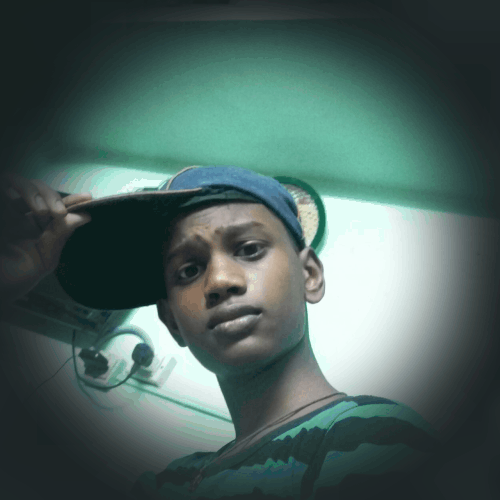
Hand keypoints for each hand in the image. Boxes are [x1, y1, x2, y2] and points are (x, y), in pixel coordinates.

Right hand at [0, 174, 91, 304]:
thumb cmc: (14, 279)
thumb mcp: (44, 258)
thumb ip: (60, 235)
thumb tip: (83, 217)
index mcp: (37, 227)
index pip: (57, 207)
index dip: (72, 200)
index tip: (87, 199)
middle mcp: (21, 215)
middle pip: (40, 190)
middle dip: (52, 196)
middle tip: (59, 212)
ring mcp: (6, 211)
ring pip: (21, 183)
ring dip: (35, 192)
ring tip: (42, 211)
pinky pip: (4, 186)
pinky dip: (20, 191)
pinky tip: (25, 203)